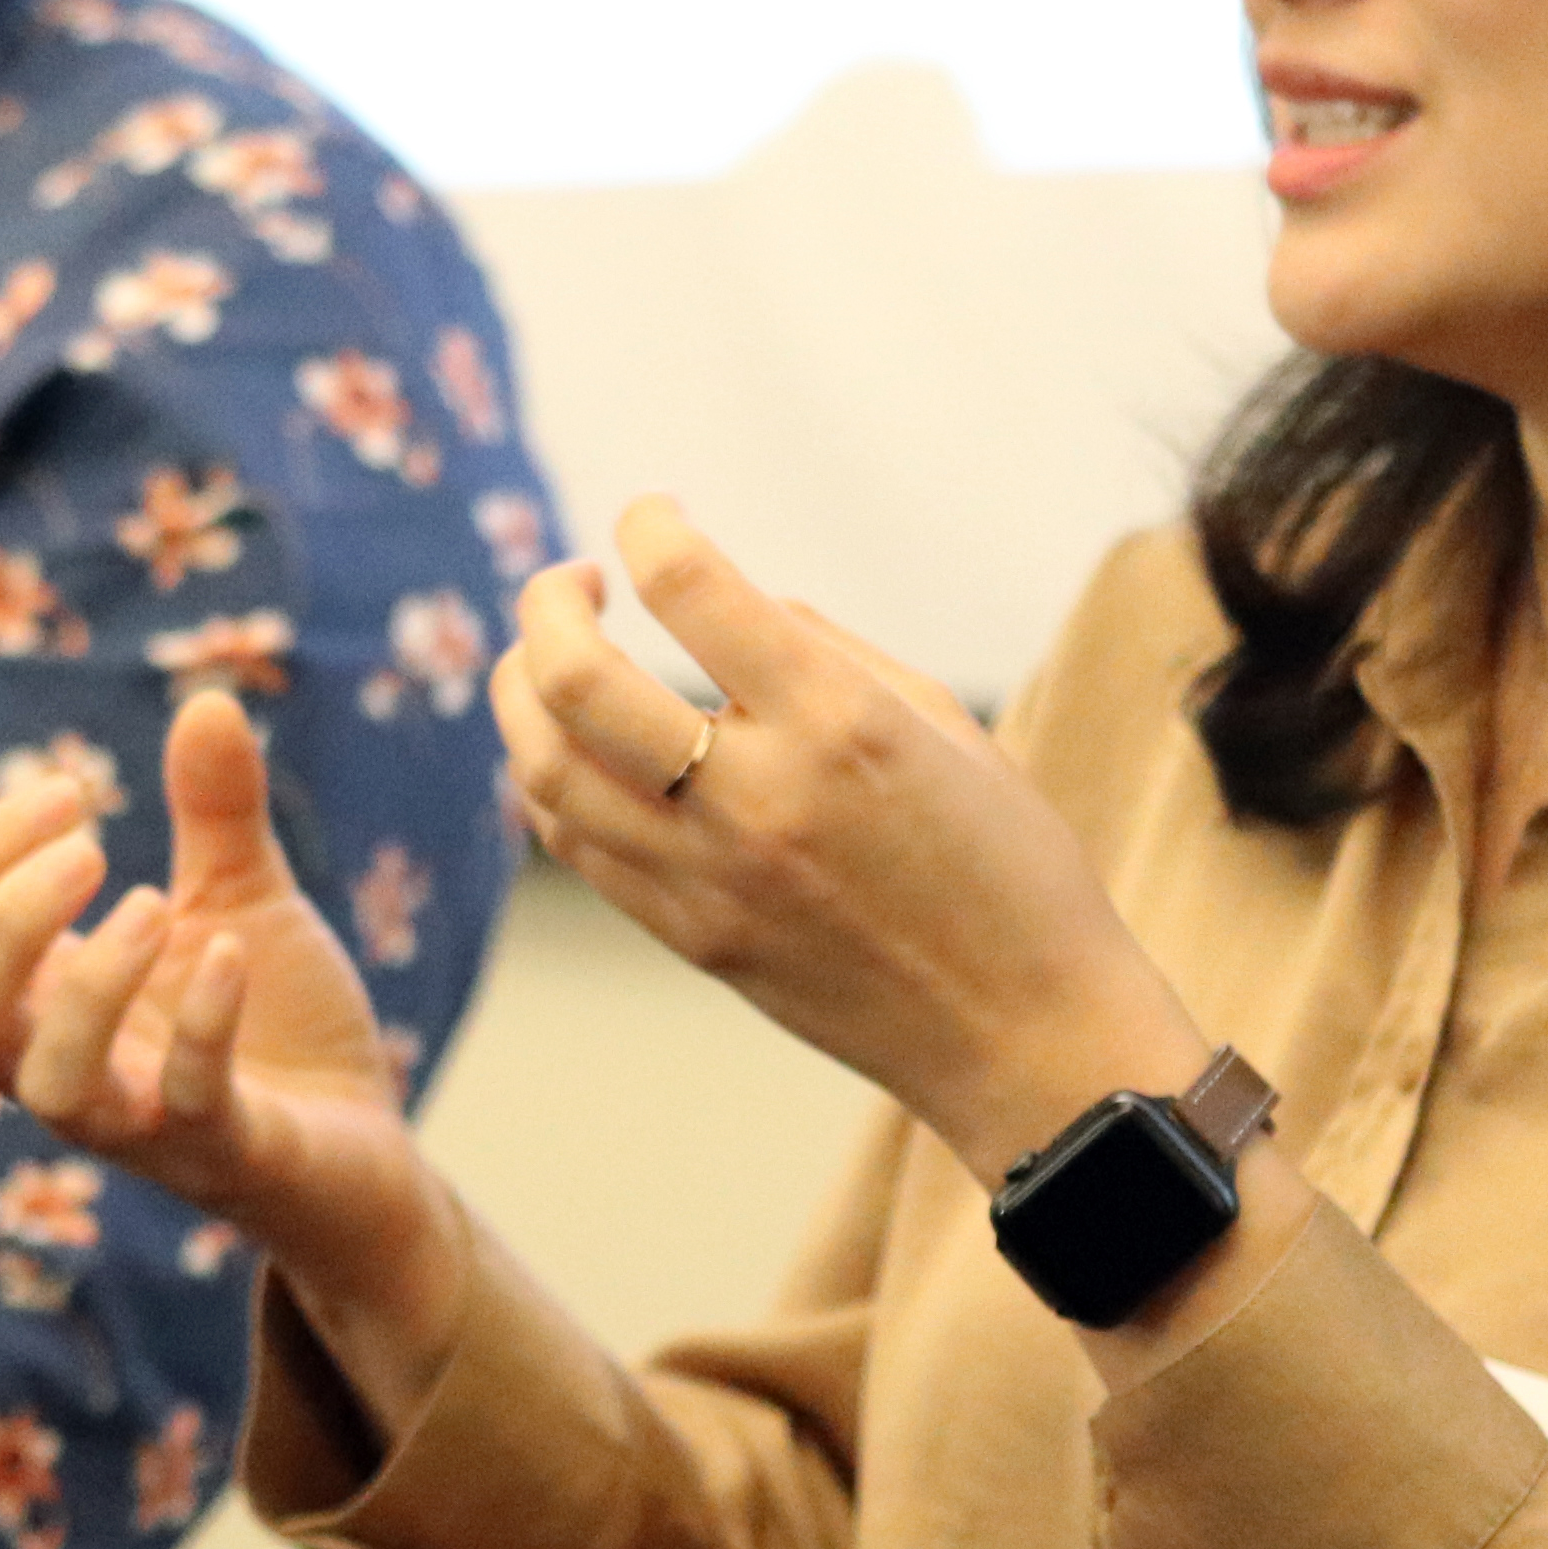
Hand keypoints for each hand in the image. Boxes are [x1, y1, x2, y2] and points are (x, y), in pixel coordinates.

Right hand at [0, 687, 474, 1370]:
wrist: (367, 1152)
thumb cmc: (280, 1032)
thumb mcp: (244, 901)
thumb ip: (215, 812)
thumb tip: (205, 698)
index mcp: (47, 1000)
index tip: (73, 791)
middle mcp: (70, 1068)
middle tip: (92, 847)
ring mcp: (142, 1124)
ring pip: (45, 1084)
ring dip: (89, 980)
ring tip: (159, 902)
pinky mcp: (226, 1153)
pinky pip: (184, 1104)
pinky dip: (200, 1023)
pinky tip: (230, 954)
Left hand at [505, 496, 1197, 1182]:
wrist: (1025, 1034)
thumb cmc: (1010, 866)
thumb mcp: (946, 725)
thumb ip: (826, 650)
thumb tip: (723, 600)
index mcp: (838, 723)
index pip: (690, 588)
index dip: (650, 526)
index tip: (651, 514)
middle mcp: (758, 797)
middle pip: (576, 680)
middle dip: (549, 603)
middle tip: (573, 579)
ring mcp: (711, 879)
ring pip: (546, 769)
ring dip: (522, 690)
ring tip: (548, 655)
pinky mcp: (692, 939)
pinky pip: (577, 843)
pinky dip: (552, 774)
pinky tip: (579, 743)